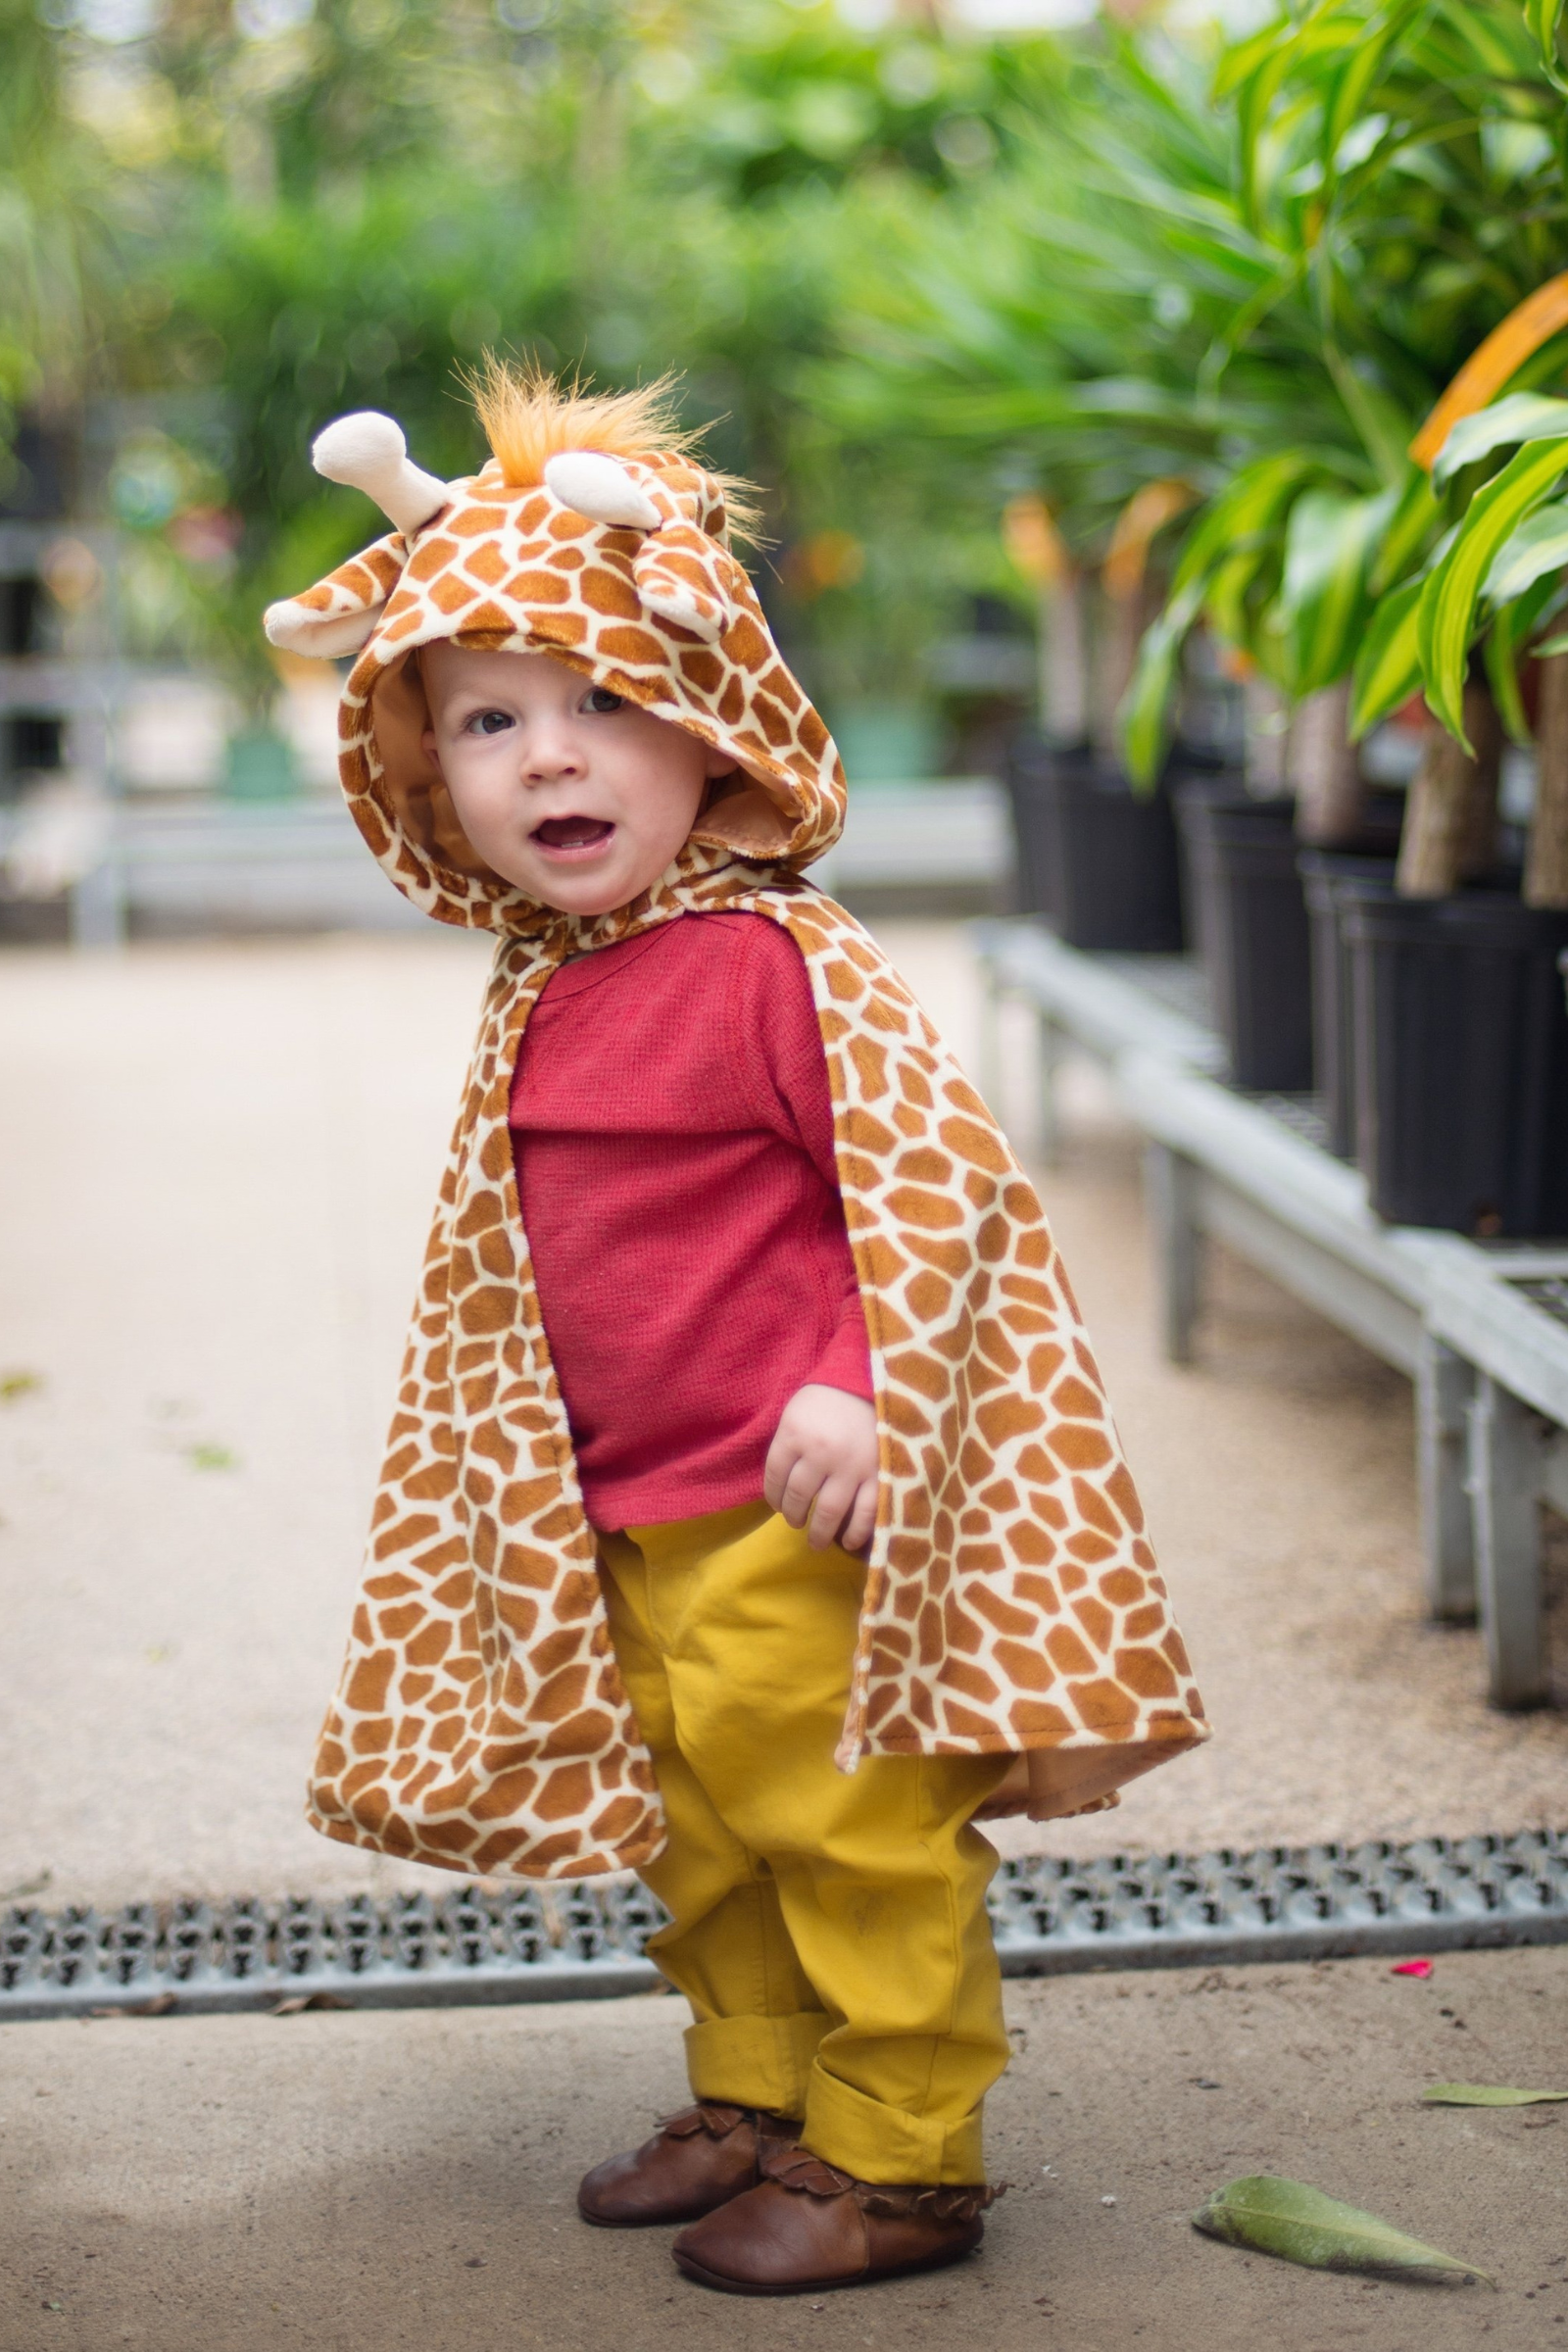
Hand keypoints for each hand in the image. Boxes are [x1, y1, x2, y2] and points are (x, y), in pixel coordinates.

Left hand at [763, 1383, 878, 1553]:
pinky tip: (848, 1541)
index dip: (772, 1496)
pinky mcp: (879, 1474)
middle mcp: (820, 1453)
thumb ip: (788, 1445)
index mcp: (795, 1434)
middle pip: (798, 1496)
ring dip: (819, 1532)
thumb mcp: (796, 1412)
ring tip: (815, 1541)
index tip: (777, 1505)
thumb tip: (782, 1485)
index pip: (775, 1476)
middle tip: (795, 1522)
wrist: (872, 1382)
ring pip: (830, 1511)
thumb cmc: (829, 1398)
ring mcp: (851, 1466)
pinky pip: (866, 1511)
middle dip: (793, 1515)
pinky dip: (856, 1531)